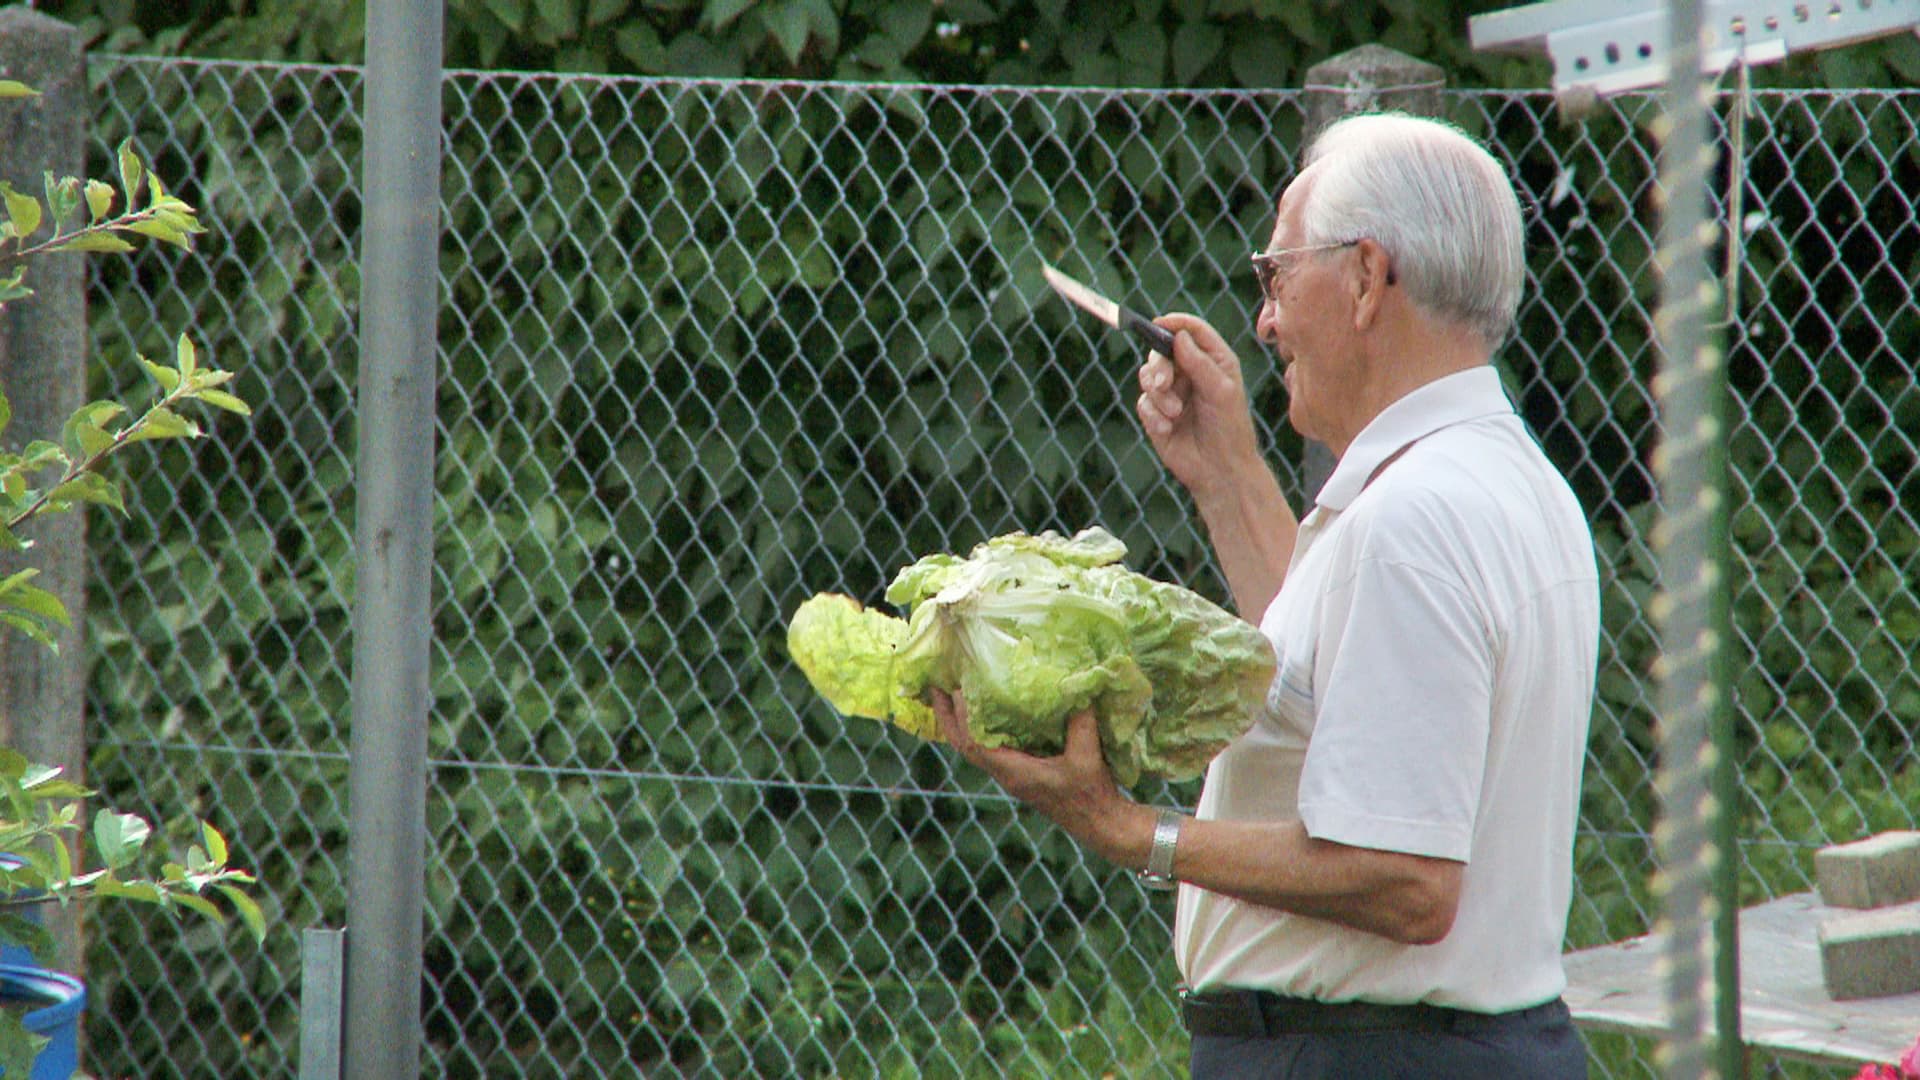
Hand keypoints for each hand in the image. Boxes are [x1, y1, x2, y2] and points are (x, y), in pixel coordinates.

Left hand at [931, 689, 1147, 865]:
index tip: (955, 686)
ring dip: (960, 722)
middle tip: (936, 686)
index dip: (960, 716)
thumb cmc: (1092, 794)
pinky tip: (988, 710)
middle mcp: (1006, 774)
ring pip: (974, 748)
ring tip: (954, 692)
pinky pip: (990, 748)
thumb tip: (1074, 683)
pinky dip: (981, 728)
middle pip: (964, 745)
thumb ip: (1081, 720)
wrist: (1101, 825)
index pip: (973, 743)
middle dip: (947, 717)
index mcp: (1014, 772)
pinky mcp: (1021, 773)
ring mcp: (1012, 775)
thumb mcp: (1088, 755)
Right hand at [1135, 312, 1263, 500]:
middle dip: (1159, 366)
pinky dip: (1154, 415)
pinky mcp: (1157, 414)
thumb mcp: (1221, 391)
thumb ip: (1199, 362)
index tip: (1158, 323)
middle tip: (1164, 383)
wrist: (1219, 470)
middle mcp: (1191, 372)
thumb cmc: (1229, 429)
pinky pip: (1143, 403)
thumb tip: (1178, 336)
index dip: (1175, 323)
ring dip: (1158, 395)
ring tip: (1173, 414)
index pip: (1192, 331)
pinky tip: (1168, 430)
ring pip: (1147, 376)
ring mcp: (1172, 393)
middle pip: (1162, 351)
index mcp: (1213, 361)